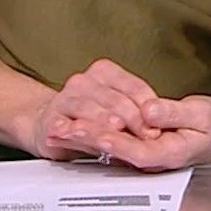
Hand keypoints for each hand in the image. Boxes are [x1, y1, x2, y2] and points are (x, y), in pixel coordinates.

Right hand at [20, 58, 164, 159]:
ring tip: (115, 130)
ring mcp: (65, 98)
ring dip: (103, 121)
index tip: (158, 128)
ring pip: (89, 108)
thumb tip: (161, 125)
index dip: (148, 109)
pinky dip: (70, 128)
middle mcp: (84, 81)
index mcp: (105, 73)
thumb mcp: (117, 111)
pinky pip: (62, 123)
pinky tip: (76, 132)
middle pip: (114, 100)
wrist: (50, 122)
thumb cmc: (91, 117)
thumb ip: (136, 114)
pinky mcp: (51, 118)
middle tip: (146, 136)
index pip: (133, 88)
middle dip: (133, 120)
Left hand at [63, 94, 210, 172]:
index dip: (117, 143)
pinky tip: (70, 126)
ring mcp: (142, 153)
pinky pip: (110, 139)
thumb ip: (174, 112)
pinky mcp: (136, 145)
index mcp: (170, 153)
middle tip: (64, 129)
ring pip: (108, 147)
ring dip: (82, 138)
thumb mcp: (201, 114)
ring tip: (57, 129)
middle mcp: (152, 158)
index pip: (138, 152)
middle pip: (115, 151)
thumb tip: (150, 110)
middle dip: (89, 139)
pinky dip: (89, 132)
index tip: (98, 133)